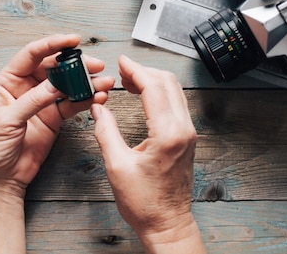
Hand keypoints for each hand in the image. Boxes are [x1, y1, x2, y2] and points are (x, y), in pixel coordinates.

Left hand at [0, 33, 114, 197]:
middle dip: (75, 64)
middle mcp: (26, 88)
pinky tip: (97, 97)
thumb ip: (32, 102)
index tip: (71, 41)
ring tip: (103, 82)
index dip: (52, 45)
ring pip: (67, 85)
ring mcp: (42, 103)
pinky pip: (72, 105)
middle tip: (94, 65)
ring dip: (85, 82)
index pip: (31, 55)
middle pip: (54, 67)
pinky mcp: (53, 119)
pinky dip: (86, 100)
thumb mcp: (7, 121)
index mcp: (8, 81)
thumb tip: (54, 86)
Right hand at [91, 55, 204, 252]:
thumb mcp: (117, 166)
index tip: (121, 61)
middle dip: (144, 71)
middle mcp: (183, 129)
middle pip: (168, 83)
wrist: (167, 224)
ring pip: (175, 91)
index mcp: (167, 134)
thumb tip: (98, 108)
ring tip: (129, 80)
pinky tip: (143, 95)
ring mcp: (188, 133)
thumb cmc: (144, 202)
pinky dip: (159, 93)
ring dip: (152, 80)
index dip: (136, 70)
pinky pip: (176, 104)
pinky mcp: (187, 138)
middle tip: (122, 69)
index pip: (154, 87)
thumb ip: (106, 131)